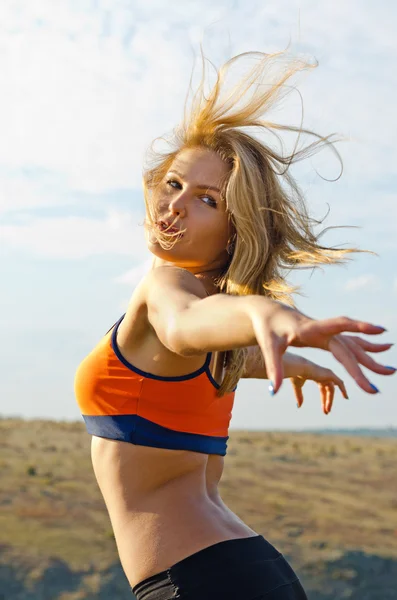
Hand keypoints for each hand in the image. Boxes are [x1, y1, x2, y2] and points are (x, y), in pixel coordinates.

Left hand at [248, 298, 394, 394]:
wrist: (268, 312)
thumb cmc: (267, 328)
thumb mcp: (268, 347)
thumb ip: (274, 368)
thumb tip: (273, 392)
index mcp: (311, 329)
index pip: (338, 331)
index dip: (358, 329)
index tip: (379, 330)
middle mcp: (323, 329)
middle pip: (350, 346)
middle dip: (368, 362)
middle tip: (389, 373)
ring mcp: (327, 332)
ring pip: (353, 345)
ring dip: (372, 355)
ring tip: (392, 370)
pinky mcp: (326, 336)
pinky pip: (349, 342)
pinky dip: (365, 347)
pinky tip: (380, 348)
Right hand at [290, 358, 347, 414]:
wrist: (298, 367)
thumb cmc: (296, 374)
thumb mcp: (297, 387)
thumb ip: (299, 396)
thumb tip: (298, 406)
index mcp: (316, 376)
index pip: (323, 390)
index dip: (324, 400)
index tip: (325, 410)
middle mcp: (323, 375)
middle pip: (328, 391)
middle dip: (327, 401)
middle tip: (326, 412)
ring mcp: (327, 374)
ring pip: (332, 390)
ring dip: (330, 400)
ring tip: (328, 410)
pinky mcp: (330, 374)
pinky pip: (340, 383)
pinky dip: (343, 390)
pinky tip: (346, 397)